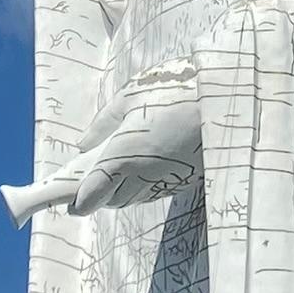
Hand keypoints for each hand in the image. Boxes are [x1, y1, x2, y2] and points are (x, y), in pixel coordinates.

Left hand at [0, 83, 203, 225]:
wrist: (229, 99)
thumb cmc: (175, 91)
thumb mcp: (130, 97)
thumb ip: (103, 125)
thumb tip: (83, 145)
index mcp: (122, 159)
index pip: (89, 197)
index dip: (75, 201)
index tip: (64, 199)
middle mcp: (142, 178)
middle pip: (109, 201)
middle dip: (95, 193)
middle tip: (85, 175)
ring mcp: (166, 183)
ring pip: (132, 198)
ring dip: (118, 190)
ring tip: (112, 167)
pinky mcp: (184, 182)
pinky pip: (153, 192)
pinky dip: (140, 185)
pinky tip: (141, 164)